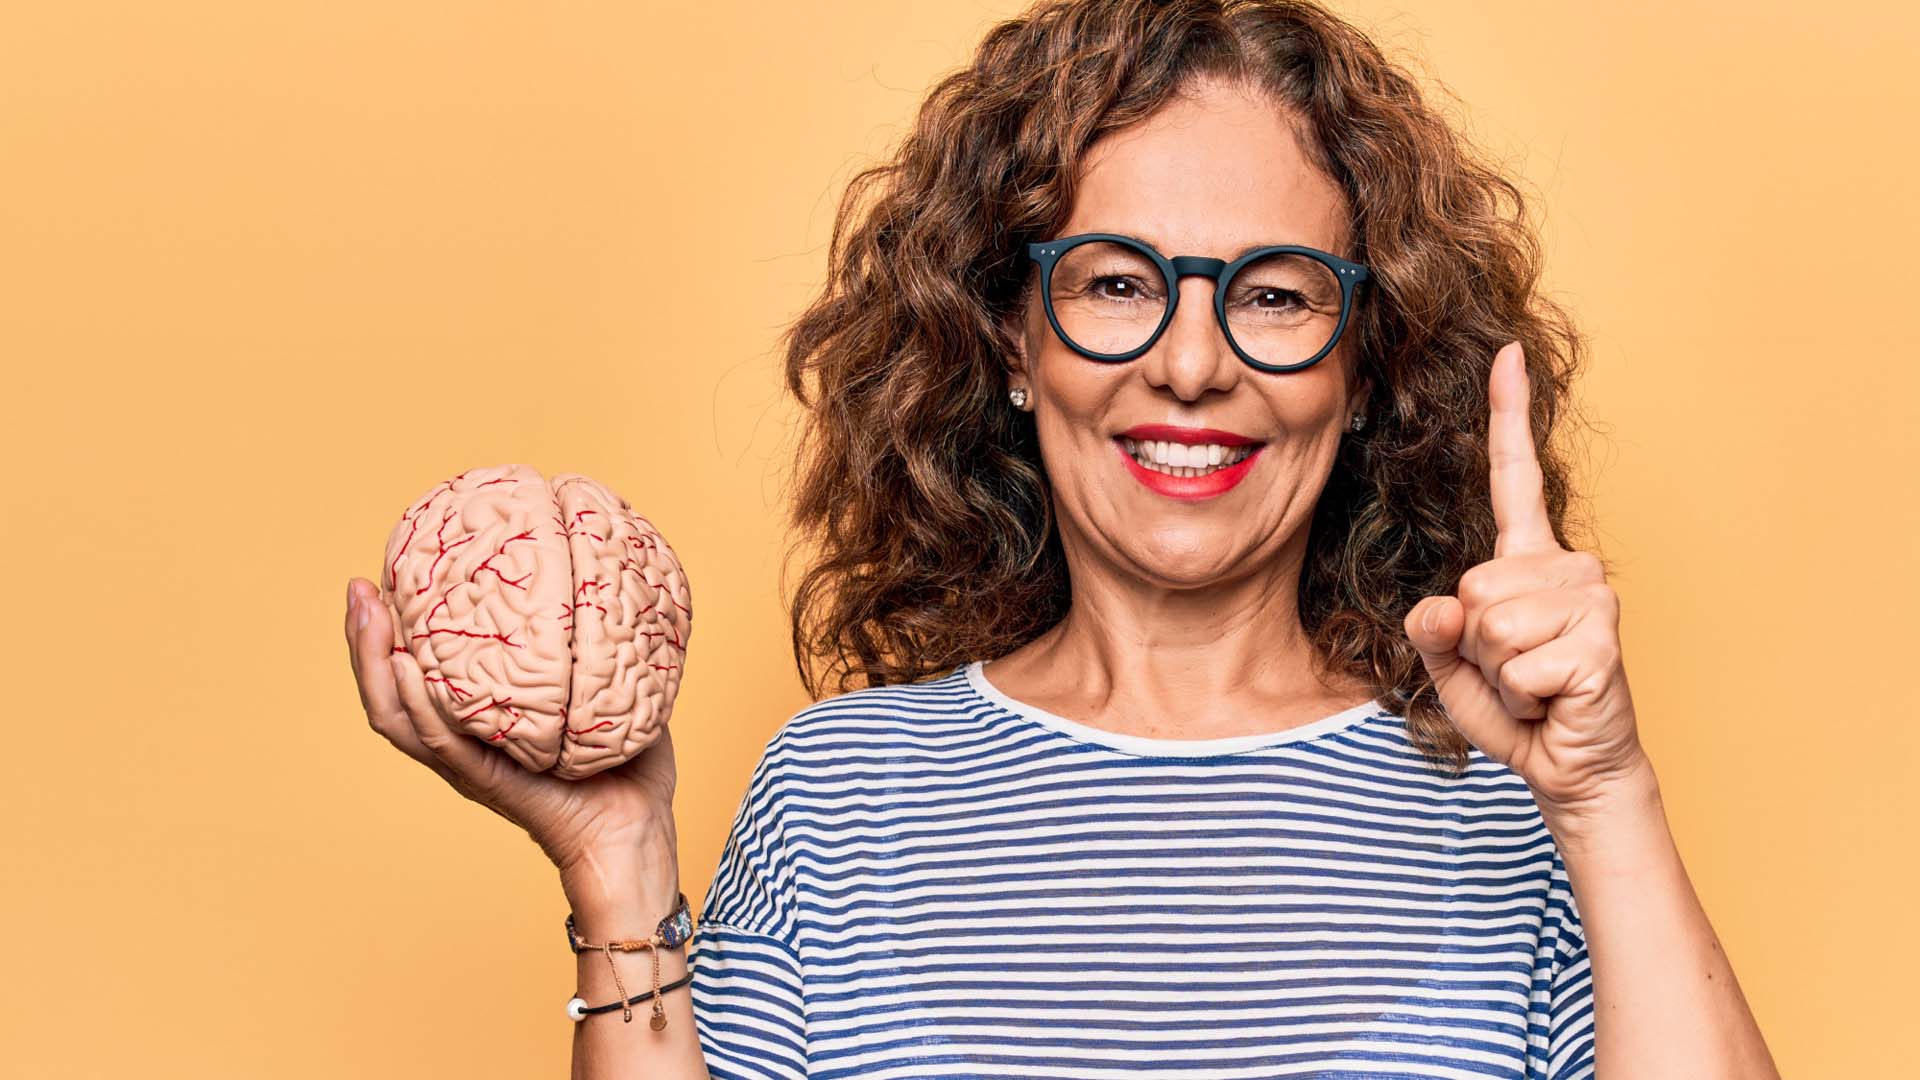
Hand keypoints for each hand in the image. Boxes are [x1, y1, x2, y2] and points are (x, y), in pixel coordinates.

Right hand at [343, 576, 678, 875]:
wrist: (638, 832)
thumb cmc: (629, 769)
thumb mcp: (612, 692)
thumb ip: (600, 647)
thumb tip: (613, 586)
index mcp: (482, 720)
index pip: (419, 673)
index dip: (394, 631)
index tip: (386, 578)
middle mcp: (463, 741)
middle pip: (391, 691)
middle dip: (365, 638)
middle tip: (359, 587)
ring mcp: (469, 763)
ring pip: (398, 714)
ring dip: (372, 662)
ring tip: (366, 612)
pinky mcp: (486, 781)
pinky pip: (440, 741)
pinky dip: (416, 704)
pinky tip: (404, 666)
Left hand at [1404, 342, 1651, 828]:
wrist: (1570, 767)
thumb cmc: (1514, 707)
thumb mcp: (1450, 662)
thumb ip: (1432, 627)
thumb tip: (1450, 606)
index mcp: (1527, 559)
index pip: (1515, 477)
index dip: (1507, 416)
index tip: (1506, 354)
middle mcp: (1567, 565)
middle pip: (1472, 586)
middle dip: (1474, 645)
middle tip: (1511, 669)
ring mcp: (1591, 598)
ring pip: (1491, 625)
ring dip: (1497, 671)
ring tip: (1531, 684)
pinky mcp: (1600, 641)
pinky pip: (1518, 663)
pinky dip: (1520, 695)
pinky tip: (1550, 700)